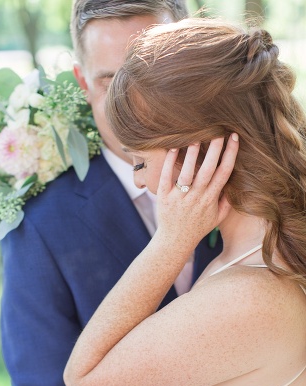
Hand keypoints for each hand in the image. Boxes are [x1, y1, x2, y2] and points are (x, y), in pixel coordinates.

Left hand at [153, 135, 237, 254]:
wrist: (174, 241)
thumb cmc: (197, 228)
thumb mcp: (217, 218)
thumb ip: (227, 200)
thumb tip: (235, 181)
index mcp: (211, 199)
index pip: (224, 173)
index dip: (231, 154)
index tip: (235, 138)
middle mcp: (196, 197)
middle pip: (208, 170)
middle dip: (214, 150)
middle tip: (218, 131)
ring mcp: (179, 197)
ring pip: (187, 173)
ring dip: (192, 154)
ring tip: (196, 137)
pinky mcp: (163, 197)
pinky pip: (166, 178)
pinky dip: (169, 163)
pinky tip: (174, 149)